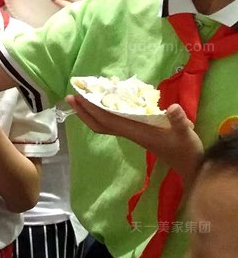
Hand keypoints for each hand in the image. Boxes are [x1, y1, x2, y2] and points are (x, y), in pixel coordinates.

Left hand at [67, 95, 203, 185]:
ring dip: (90, 112)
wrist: (189, 164)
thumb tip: (174, 107)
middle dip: (83, 111)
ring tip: (80, 97)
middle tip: (70, 95)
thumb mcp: (185, 133)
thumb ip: (180, 121)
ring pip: (104, 123)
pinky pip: (113, 122)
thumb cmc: (185, 149)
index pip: (107, 120)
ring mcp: (131, 133)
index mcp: (135, 132)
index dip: (92, 110)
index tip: (79, 97)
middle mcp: (129, 132)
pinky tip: (103, 102)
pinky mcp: (136, 132)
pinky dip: (103, 112)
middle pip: (99, 124)